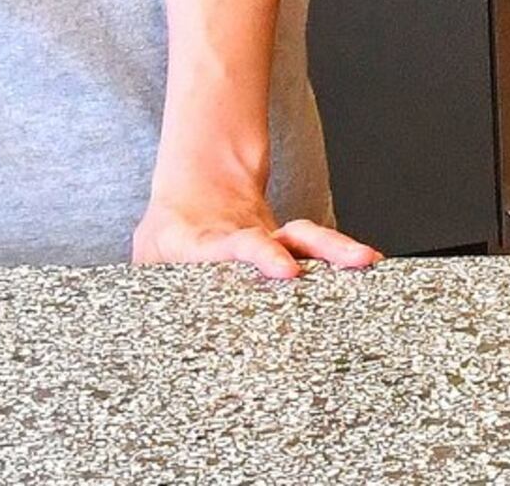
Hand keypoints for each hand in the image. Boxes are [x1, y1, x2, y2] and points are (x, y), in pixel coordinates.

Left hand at [132, 184, 381, 281]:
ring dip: (339, 250)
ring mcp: (271, 239)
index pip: (236, 245)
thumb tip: (140, 323)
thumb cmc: (170, 231)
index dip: (263, 254)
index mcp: (208, 242)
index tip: (288, 270)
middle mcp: (248, 237)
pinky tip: (367, 265)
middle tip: (356, 261)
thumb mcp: (146, 252)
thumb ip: (150, 279)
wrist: (197, 186)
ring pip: (308, 238)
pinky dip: (341, 257)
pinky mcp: (285, 244)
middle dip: (323, 248)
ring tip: (369, 261)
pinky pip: (315, 251)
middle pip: (288, 237)